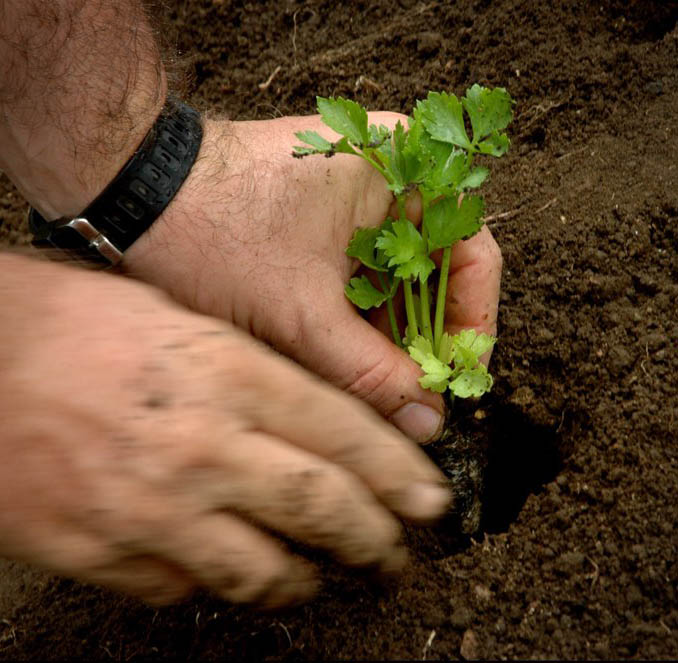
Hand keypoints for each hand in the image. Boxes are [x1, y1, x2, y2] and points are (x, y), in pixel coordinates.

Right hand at [0, 255, 448, 605]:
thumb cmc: (71, 322)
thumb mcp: (178, 319)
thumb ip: (246, 372)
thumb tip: (307, 419)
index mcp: (225, 372)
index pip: (343, 431)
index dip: (399, 470)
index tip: (430, 497)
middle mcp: (199, 444)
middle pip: (322, 508)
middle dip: (376, 539)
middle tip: (398, 554)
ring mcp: (148, 506)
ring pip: (262, 571)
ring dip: (303, 580)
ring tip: (321, 577)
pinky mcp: (96, 551)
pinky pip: (180, 590)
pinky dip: (212, 583)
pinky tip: (222, 567)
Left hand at [124, 114, 501, 442]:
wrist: (129, 196)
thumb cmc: (213, 231)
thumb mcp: (303, 314)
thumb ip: (371, 373)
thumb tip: (427, 421)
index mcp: (402, 170)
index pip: (472, 253)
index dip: (473, 322)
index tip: (459, 378)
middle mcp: (387, 182)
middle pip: (435, 276)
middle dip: (424, 342)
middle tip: (416, 402)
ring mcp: (352, 207)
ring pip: (395, 287)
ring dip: (388, 342)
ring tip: (379, 393)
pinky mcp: (321, 231)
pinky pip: (360, 285)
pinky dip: (359, 328)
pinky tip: (348, 366)